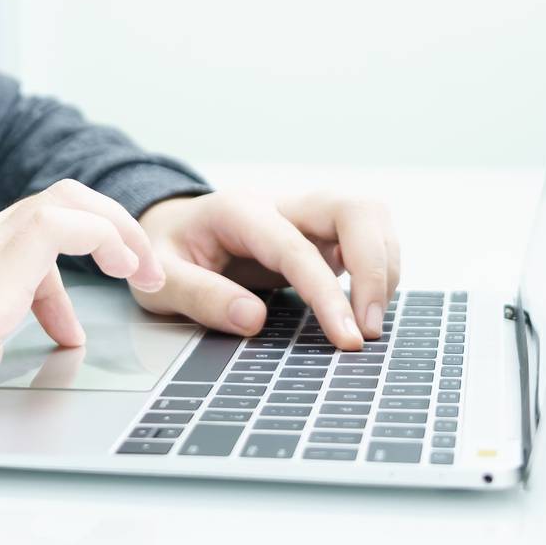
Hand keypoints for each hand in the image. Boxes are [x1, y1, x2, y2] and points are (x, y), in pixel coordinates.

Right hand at [0, 178, 166, 395]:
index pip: (12, 247)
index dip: (50, 288)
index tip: (68, 331)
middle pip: (47, 207)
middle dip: (98, 231)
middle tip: (132, 271)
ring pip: (65, 201)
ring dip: (114, 231)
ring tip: (144, 270)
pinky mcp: (2, 252)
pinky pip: (68, 224)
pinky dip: (104, 238)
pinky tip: (125, 267)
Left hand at [126, 186, 400, 349]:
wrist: (170, 229)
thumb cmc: (166, 252)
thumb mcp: (161, 278)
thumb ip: (201, 296)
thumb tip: (254, 320)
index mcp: (241, 211)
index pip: (297, 248)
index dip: (327, 293)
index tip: (347, 339)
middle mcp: (282, 205)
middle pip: (353, 207)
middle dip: (375, 266)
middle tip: (367, 329)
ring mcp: (306, 216)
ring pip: (370, 216)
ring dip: (384, 266)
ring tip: (368, 322)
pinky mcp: (321, 234)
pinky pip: (368, 238)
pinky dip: (379, 269)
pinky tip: (364, 307)